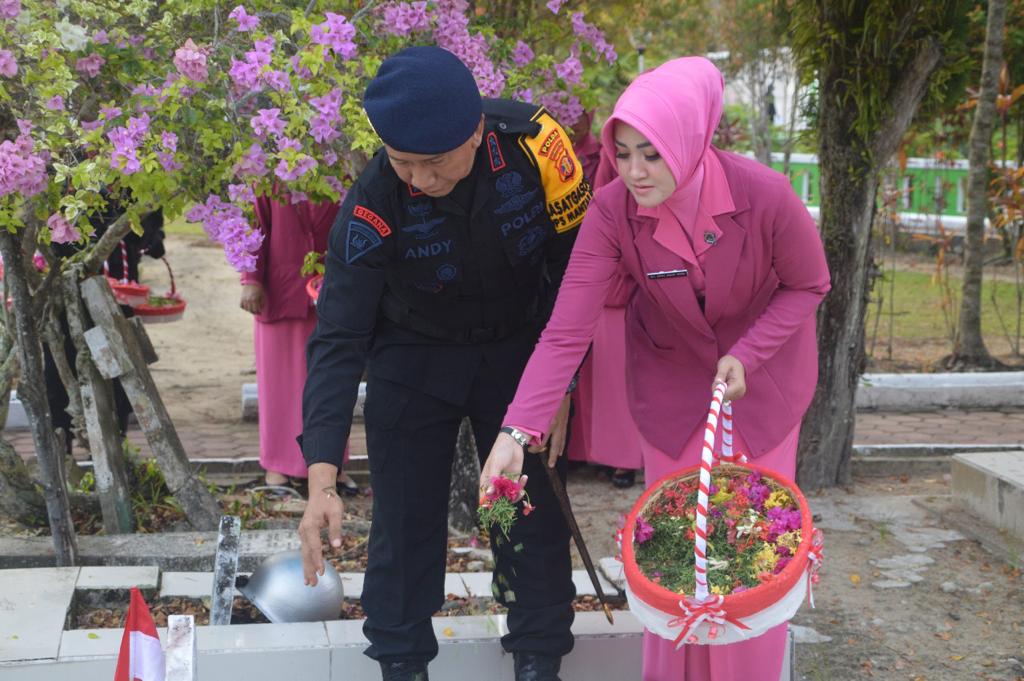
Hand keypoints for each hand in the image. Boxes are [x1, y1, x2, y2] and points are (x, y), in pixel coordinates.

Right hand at [240, 283, 264, 314]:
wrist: (252, 282)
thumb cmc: (259, 290)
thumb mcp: (262, 296)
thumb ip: (262, 303)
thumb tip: (260, 310)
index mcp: (254, 299)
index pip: (256, 310)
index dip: (258, 312)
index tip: (260, 312)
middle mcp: (248, 300)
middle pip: (251, 310)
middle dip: (254, 312)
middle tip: (257, 311)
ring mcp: (244, 299)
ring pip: (246, 309)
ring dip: (249, 310)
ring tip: (253, 309)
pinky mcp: (241, 298)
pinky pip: (241, 306)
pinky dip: (244, 307)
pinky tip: (248, 306)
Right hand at [298, 463, 342, 585]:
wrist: (320, 493)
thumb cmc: (329, 502)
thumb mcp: (336, 512)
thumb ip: (336, 529)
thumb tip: (337, 546)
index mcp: (310, 526)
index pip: (314, 546)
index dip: (318, 559)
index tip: (321, 571)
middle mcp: (303, 531)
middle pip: (306, 553)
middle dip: (309, 569)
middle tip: (313, 584)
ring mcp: (303, 533)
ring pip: (304, 554)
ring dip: (306, 568)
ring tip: (309, 583)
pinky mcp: (305, 535)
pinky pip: (305, 550)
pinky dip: (306, 561)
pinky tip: (308, 572)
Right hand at [479, 432, 527, 500]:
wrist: (512, 443)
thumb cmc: (500, 452)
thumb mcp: (496, 465)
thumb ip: (493, 480)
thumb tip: (489, 494)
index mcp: (486, 481)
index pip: (485, 497)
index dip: (489, 505)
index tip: (496, 510)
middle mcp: (494, 485)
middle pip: (498, 500)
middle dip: (505, 503)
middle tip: (513, 500)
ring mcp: (504, 483)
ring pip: (509, 496)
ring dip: (516, 496)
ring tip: (522, 491)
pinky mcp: (514, 480)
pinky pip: (517, 489)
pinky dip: (521, 486)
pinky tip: (525, 477)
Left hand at [529, 394, 570, 467]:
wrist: (561, 389)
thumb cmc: (545, 397)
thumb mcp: (534, 407)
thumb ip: (528, 417)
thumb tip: (518, 424)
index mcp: (547, 424)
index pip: (541, 443)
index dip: (535, 449)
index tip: (530, 450)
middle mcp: (555, 427)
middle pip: (554, 446)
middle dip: (552, 456)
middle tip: (550, 465)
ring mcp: (561, 425)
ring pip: (560, 443)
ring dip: (558, 452)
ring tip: (555, 459)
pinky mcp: (565, 422)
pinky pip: (564, 437)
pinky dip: (562, 444)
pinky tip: (561, 450)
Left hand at [713, 354, 746, 401]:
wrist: (737, 363)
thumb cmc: (730, 362)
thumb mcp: (724, 365)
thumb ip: (721, 374)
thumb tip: (717, 383)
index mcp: (739, 385)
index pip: (724, 394)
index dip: (717, 389)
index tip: (716, 380)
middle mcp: (740, 392)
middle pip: (723, 397)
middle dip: (718, 389)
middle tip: (720, 378)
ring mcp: (738, 395)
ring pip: (722, 397)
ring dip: (719, 389)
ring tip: (723, 379)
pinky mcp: (736, 396)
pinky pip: (724, 396)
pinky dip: (722, 390)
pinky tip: (725, 383)